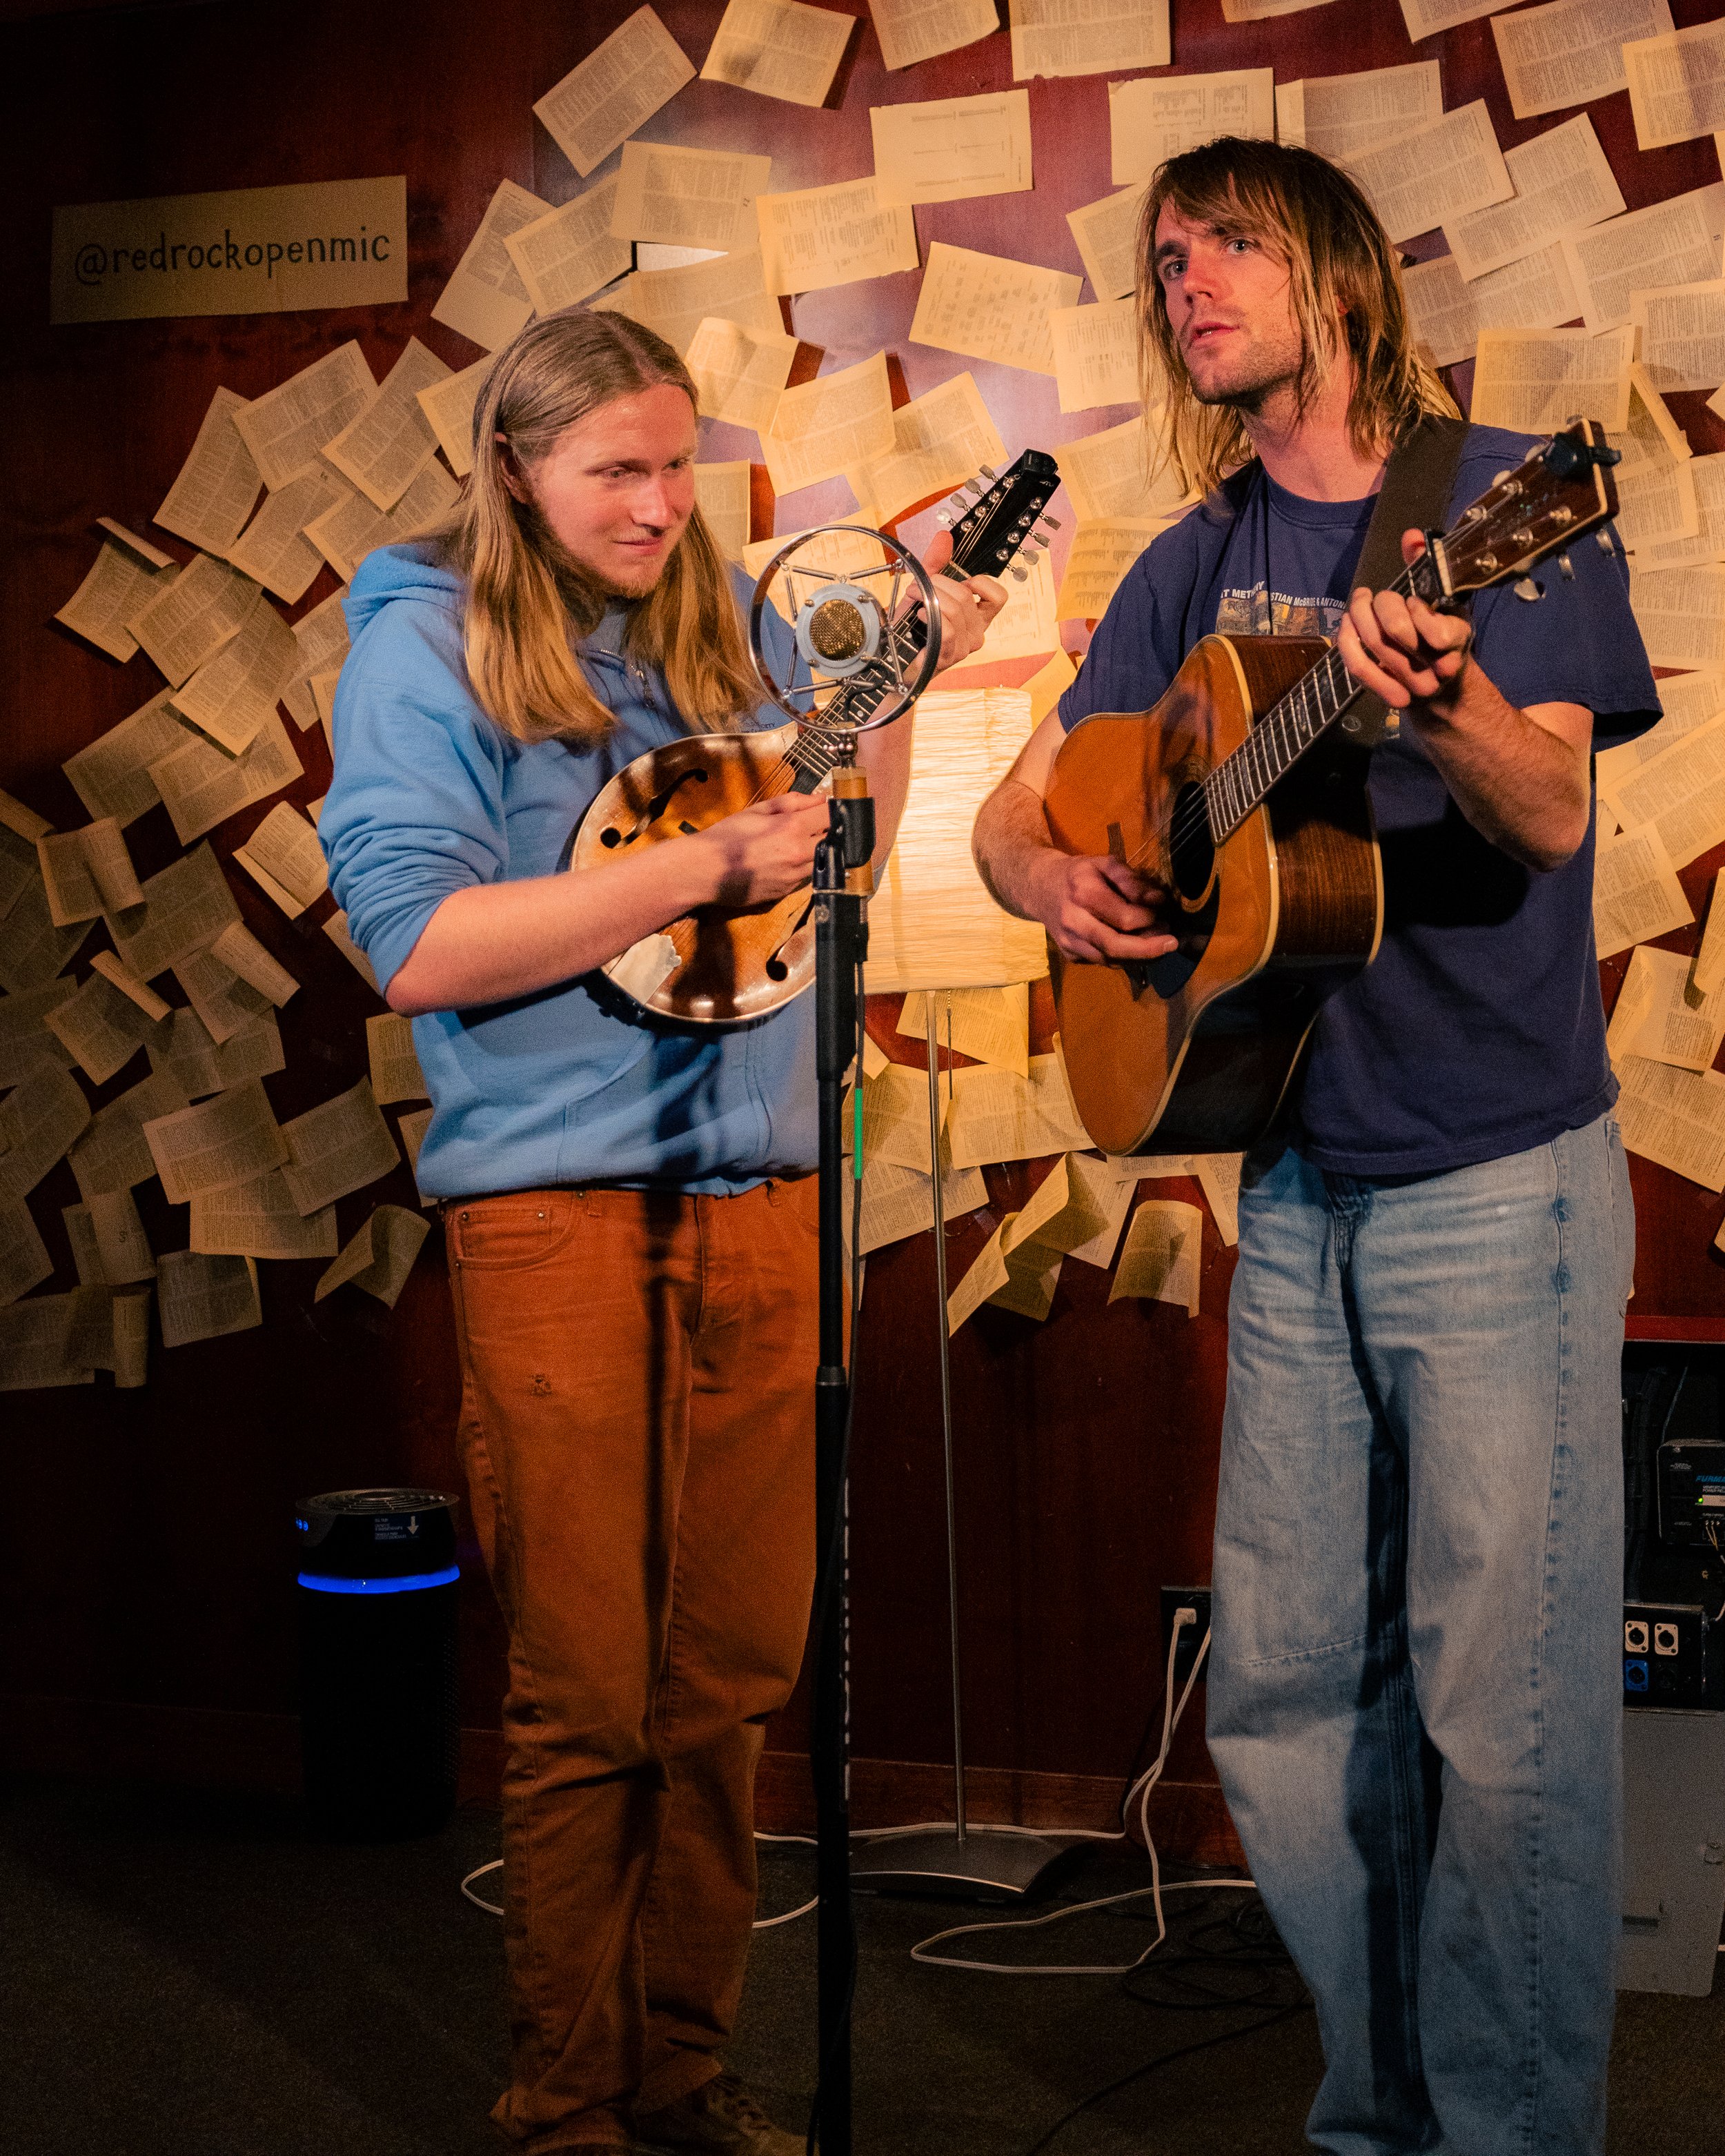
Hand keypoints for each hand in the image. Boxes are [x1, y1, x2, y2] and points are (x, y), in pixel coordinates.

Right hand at [695, 793, 829, 906]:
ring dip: (817, 851)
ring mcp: (794, 876)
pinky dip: (803, 867)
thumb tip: (820, 798)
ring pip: (822, 861)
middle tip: (814, 827)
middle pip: (834, 841)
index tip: (830, 808)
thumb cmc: (727, 835)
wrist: (705, 871)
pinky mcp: (787, 892)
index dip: (834, 810)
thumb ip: (792, 802)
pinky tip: (784, 861)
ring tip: (797, 844)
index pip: (831, 816)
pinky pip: (806, 877)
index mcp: (792, 828)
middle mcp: (799, 854)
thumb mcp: (757, 810)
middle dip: (827, 832)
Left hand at [920, 528, 1007, 673]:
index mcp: (978, 617)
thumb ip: (936, 563)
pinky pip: (946, 628)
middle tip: (918, 586)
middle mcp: (977, 633)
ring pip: (954, 609)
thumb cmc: (913, 628)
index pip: (999, 596)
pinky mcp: (948, 656)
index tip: (961, 581)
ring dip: (928, 597)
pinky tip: (920, 614)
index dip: (981, 582)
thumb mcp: (925, 589)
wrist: (895, 657)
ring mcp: (964, 647)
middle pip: (966, 596)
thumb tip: (944, 536)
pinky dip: (930, 616)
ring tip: (914, 599)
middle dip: (938, 583)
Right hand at [1026, 852, 1176, 963]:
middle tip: (1172, 944)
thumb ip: (1133, 881)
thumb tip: (1158, 901)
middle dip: (1148, 949)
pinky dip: (1124, 958)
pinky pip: (1103, 962)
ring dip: (1140, 956)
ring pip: (1110, 960)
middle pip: (1115, 946)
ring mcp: (1070, 942)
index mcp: (1083, 893)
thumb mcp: (1106, 864)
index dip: (1148, 919)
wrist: (1041, 889)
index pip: (1123, 918)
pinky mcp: (1071, 956)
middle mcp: (1073, 921)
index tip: (1161, 913)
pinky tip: (1137, 948)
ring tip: (1158, 945)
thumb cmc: (1080, 873)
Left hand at [1336, 529, 1471, 716]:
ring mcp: (1413, 686)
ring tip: (1359, 601)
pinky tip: (1348, 622)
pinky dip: (1348, 639)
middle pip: (1395, 631)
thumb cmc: (1443, 635)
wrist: (1447, 689)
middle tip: (1374, 596)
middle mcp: (1436, 669)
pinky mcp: (1390, 696)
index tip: (1412, 599)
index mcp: (1457, 641)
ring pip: (1375, 643)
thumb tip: (1411, 537)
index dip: (1415, 607)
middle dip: (1381, 604)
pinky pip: (1359, 666)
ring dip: (1360, 615)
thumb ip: (1428, 568)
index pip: (1434, 630)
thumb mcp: (1447, 601)